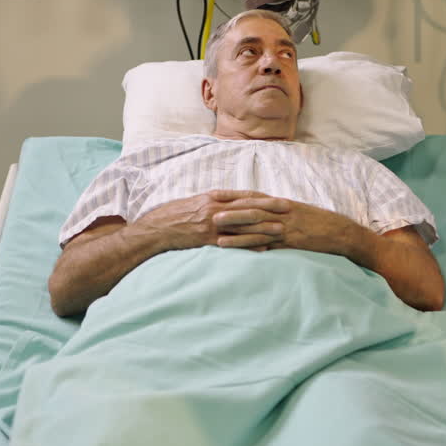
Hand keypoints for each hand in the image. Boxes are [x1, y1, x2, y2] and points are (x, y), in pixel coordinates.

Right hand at [136, 190, 291, 250]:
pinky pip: (233, 243)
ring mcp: (212, 225)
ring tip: (282, 229)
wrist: (156, 229)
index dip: (263, 197)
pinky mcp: (208, 240)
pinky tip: (263, 249)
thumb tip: (229, 202)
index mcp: (213, 198)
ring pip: (243, 225)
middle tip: (289, 208)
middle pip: (248, 207)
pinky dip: (249, 246)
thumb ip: (213, 202)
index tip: (280, 198)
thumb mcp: (194, 202)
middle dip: (270, 208)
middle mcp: (215, 209)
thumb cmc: (174, 215)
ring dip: (264, 227)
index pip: (244, 196)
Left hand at [215, 197, 364, 256]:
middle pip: (250, 207)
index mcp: (281, 203)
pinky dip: (245, 243)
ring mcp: (284, 226)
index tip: (215, 193)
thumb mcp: (298, 213)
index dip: (233, 195)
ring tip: (213, 225)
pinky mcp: (288, 241)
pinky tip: (231, 245)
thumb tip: (262, 215)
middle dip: (228, 207)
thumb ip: (279, 213)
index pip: (253, 196)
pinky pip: (263, 242)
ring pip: (254, 224)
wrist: (340, 232)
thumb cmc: (319, 224)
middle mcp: (280, 212)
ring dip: (233, 224)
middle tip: (207, 208)